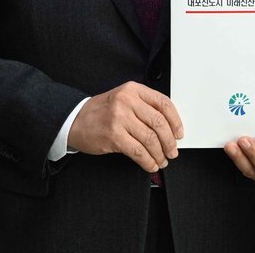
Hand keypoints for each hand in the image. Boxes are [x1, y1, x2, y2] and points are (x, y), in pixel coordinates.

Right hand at [67, 81, 182, 172]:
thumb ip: (144, 107)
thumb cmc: (101, 112)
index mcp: (133, 90)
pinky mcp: (114, 135)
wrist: (74, 120)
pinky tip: (150, 164)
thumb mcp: (123, 99)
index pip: (163, 103)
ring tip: (162, 160)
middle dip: (169, 141)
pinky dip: (147, 161)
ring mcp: (120, 118)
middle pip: (159, 123)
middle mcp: (127, 101)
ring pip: (150, 139)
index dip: (175, 121)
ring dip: (159, 154)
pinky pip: (138, 151)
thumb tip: (169, 127)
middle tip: (172, 151)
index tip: (179, 133)